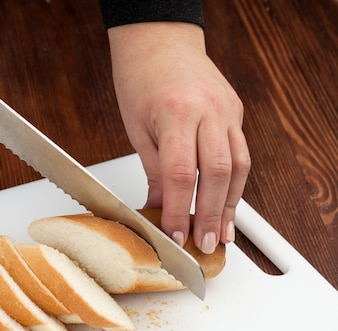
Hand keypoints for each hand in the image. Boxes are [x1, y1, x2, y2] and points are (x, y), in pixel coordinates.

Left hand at [107, 22, 250, 253]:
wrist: (159, 41)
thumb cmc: (140, 78)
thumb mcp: (137, 128)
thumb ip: (154, 169)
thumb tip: (161, 206)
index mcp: (177, 113)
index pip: (182, 174)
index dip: (180, 210)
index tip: (176, 235)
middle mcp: (209, 111)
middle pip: (217, 173)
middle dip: (210, 214)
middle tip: (205, 244)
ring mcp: (228, 110)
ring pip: (237, 165)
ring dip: (230, 204)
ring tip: (222, 233)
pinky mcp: (236, 111)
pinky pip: (240, 152)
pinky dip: (234, 181)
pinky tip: (227, 202)